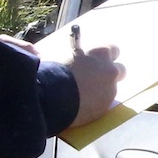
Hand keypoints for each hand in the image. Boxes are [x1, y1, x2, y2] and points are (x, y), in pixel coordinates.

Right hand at [2, 34, 124, 130]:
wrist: (50, 97)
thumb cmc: (48, 72)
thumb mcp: (48, 55)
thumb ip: (54, 53)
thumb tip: (37, 52)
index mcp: (98, 52)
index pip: (112, 49)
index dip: (104, 57)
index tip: (97, 61)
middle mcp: (109, 69)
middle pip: (121, 70)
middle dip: (111, 74)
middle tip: (98, 80)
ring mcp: (110, 89)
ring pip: (113, 90)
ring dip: (104, 91)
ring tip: (87, 97)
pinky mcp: (105, 107)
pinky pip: (104, 105)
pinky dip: (96, 105)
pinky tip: (84, 107)